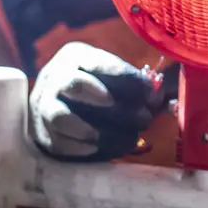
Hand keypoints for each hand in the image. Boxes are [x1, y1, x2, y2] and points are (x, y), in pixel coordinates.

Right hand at [29, 42, 165, 161]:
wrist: (50, 105)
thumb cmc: (93, 88)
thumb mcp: (108, 75)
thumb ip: (132, 85)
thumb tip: (165, 103)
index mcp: (74, 56)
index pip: (98, 63)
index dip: (127, 78)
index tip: (150, 94)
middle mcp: (54, 77)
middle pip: (78, 86)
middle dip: (116, 106)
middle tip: (145, 119)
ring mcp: (43, 107)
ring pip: (63, 117)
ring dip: (99, 130)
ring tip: (129, 139)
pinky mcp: (42, 134)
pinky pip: (60, 143)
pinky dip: (85, 149)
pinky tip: (109, 150)